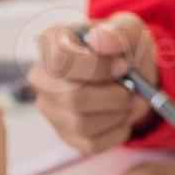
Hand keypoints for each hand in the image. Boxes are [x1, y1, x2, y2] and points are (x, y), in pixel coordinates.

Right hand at [28, 13, 156, 153]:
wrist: (131, 75)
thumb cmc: (124, 49)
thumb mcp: (131, 31)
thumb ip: (120, 30)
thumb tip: (99, 40)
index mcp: (52, 43)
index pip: (61, 61)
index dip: (97, 68)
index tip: (123, 66)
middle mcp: (42, 78)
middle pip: (73, 98)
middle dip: (113, 96)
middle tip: (132, 89)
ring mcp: (50, 109)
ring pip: (82, 124)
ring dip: (118, 115)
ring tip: (129, 100)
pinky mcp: (64, 134)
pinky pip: (91, 144)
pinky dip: (117, 132)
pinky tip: (122, 116)